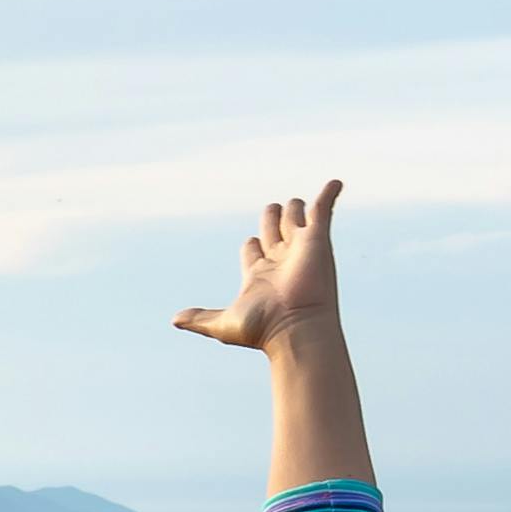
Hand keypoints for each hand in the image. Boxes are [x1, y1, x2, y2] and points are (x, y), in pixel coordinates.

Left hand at [172, 181, 346, 351]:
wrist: (296, 328)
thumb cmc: (263, 329)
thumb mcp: (223, 324)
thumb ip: (200, 319)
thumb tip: (174, 321)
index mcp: (260, 274)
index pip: (254, 248)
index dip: (251, 244)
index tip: (250, 243)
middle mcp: (281, 259)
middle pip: (274, 228)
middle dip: (271, 217)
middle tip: (272, 211)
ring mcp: (300, 248)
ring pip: (295, 217)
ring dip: (294, 208)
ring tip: (297, 204)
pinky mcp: (318, 239)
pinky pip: (324, 209)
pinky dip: (329, 195)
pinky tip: (336, 183)